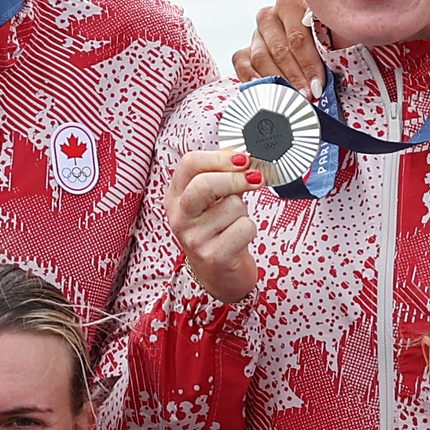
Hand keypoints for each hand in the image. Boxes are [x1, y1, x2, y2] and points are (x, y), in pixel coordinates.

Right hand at [169, 147, 262, 302]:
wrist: (218, 275)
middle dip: (236, 179)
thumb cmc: (217, 232)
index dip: (220, 157)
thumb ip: (221, 176)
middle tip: (255, 178)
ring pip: (232, 206)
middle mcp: (179, 218)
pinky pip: (244, 227)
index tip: (243, 159)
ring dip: (243, 211)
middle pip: (205, 184)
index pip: (190, 164)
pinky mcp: (214, 257)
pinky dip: (250, 229)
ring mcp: (194, 239)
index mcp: (175, 198)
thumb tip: (242, 154)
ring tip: (234, 222)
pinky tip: (239, 238)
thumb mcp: (210, 201)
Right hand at [232, 0, 326, 89]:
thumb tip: (329, 43)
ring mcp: (255, 34)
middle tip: (307, 95)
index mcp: (289, 3)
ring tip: (292, 97)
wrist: (306, 41)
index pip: (297, 37)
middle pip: (280, 51)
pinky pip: (242, 64)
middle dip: (296, 77)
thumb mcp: (329, 30)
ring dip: (278, 81)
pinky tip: (266, 90)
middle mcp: (269, 16)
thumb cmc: (323, 37)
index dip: (309, 64)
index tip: (318, 84)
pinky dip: (252, 79)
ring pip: (261, 59)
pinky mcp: (244, 51)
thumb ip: (327, 33)